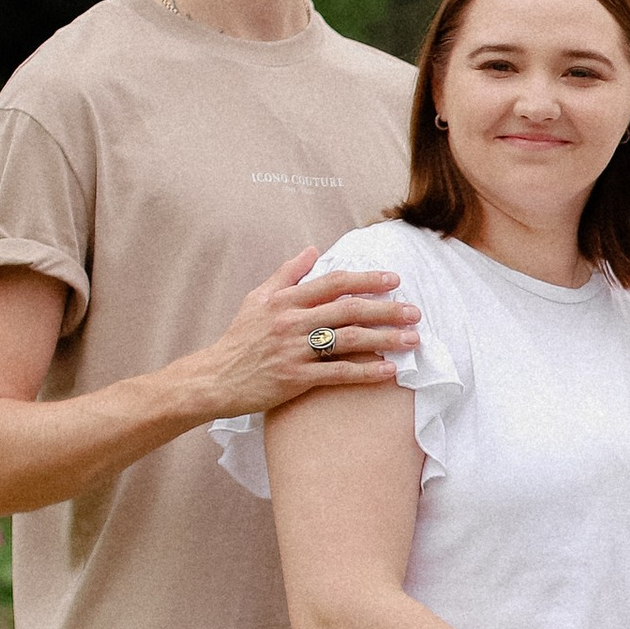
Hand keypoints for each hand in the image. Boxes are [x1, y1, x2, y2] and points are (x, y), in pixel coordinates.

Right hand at [177, 249, 422, 423]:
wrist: (214, 379)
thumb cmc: (239, 339)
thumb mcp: (257, 299)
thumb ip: (287, 274)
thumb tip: (312, 249)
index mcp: (286, 299)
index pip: (334, 283)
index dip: (367, 279)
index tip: (394, 280)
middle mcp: (292, 321)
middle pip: (349, 310)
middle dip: (386, 309)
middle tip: (415, 311)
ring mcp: (294, 350)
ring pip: (349, 340)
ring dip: (385, 339)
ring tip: (413, 340)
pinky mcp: (294, 379)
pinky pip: (337, 374)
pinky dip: (365, 372)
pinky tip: (389, 371)